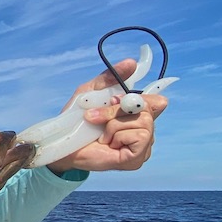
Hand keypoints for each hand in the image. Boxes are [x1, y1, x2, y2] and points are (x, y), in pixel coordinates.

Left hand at [48, 58, 167, 173]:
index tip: (117, 98)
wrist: (63, 144)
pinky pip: (139, 136)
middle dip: (118, 110)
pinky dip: (118, 136)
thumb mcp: (91, 92)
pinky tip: (108, 144)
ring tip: (101, 135)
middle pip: (147, 108)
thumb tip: (132, 63)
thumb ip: (111, 78)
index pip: (158, 102)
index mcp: (136, 115)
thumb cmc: (77, 121)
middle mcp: (144, 131)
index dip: (145, 97)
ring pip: (143, 122)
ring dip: (114, 124)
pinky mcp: (137, 159)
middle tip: (97, 117)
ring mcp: (142, 147)